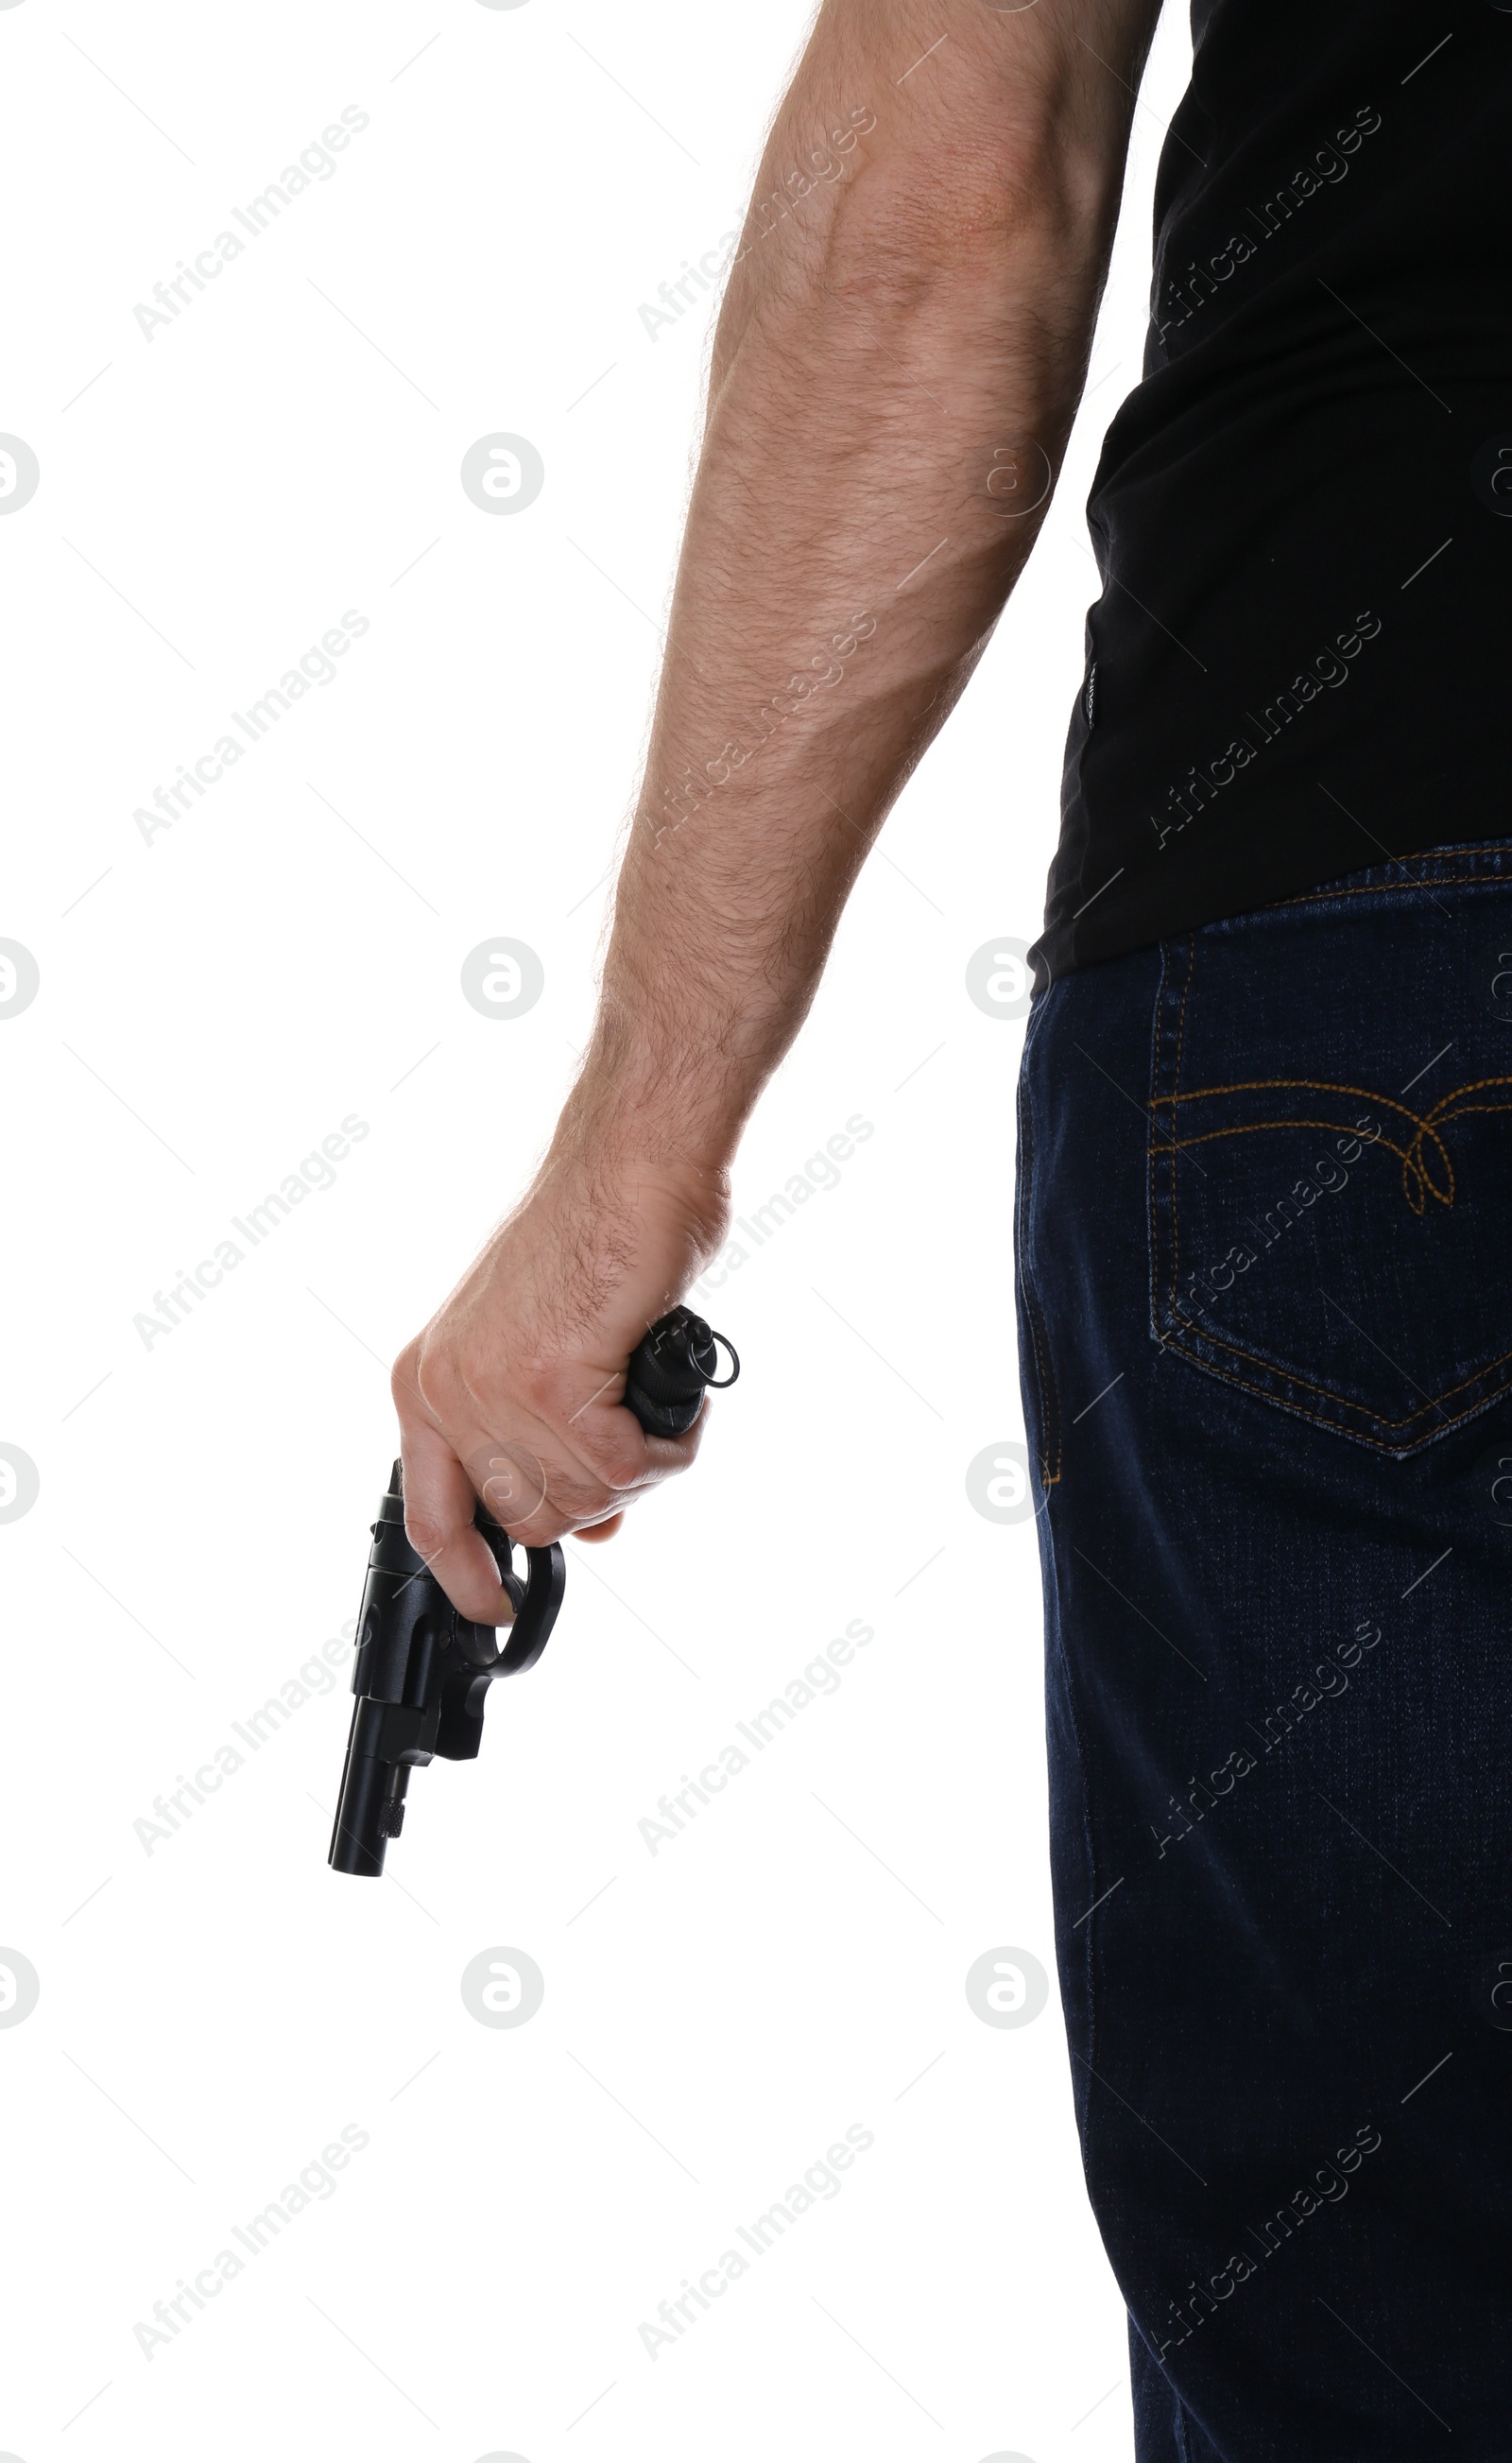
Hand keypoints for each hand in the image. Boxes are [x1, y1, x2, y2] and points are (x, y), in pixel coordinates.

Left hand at [391, 1138, 728, 1623]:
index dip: (465, 1577)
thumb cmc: (598, 1240)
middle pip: (532, 1519)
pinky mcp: (549, 1382)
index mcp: (429, 1382)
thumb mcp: (542, 1347)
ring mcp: (492, 1389)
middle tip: (637, 1437)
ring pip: (586, 1500)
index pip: (430, 1516)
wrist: (630, 1169)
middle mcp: (446, 1390)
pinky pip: (624, 1468)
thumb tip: (594, 1525)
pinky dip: (668, 1446)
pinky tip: (674, 1398)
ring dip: (643, 1464)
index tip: (495, 1610)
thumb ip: (546, 1436)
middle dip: (599, 1494)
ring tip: (655, 1399)